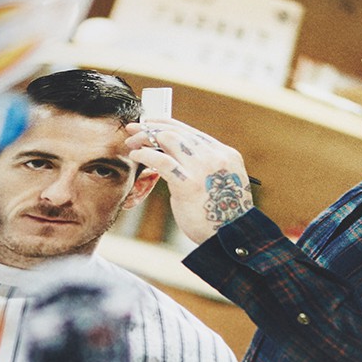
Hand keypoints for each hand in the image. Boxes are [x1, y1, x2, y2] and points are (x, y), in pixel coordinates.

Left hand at [124, 118, 253, 245]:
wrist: (229, 237)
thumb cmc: (220, 214)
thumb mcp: (219, 182)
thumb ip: (202, 167)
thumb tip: (173, 156)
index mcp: (225, 154)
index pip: (191, 131)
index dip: (166, 124)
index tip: (150, 124)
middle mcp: (215, 157)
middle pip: (178, 132)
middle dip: (152, 128)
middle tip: (134, 131)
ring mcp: (202, 169)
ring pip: (169, 139)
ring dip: (146, 137)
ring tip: (132, 143)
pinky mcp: (188, 184)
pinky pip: (162, 161)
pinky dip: (145, 154)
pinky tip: (136, 155)